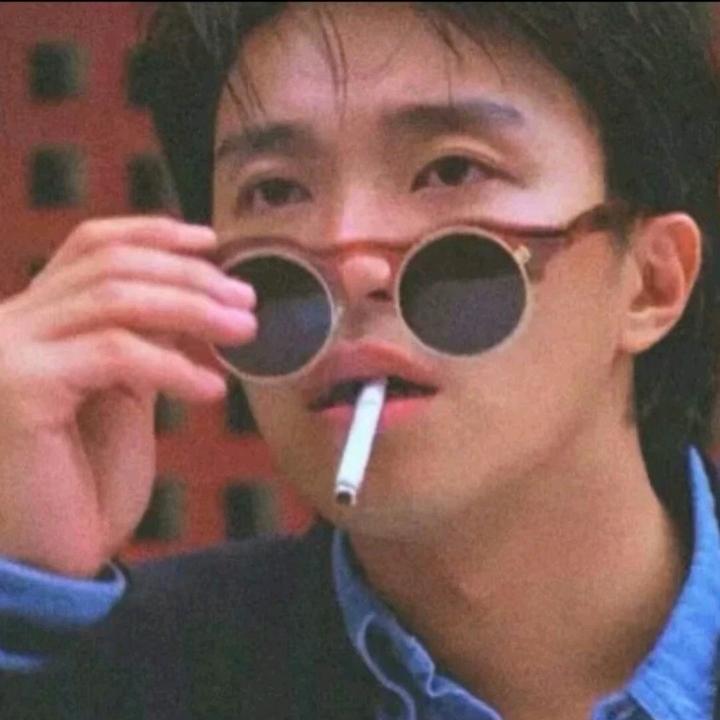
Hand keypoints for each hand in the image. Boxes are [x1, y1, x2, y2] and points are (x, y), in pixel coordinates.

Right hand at [0, 217, 255, 576]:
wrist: (44, 557)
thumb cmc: (85, 481)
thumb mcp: (124, 395)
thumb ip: (143, 343)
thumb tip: (192, 303)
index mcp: (35, 319)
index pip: (90, 246)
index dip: (153, 232)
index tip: (211, 240)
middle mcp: (11, 324)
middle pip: (112, 266)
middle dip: (190, 276)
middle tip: (246, 299)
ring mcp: (8, 351)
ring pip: (116, 299)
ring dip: (194, 309)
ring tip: (245, 331)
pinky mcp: (18, 387)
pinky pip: (115, 354)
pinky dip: (173, 366)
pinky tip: (211, 389)